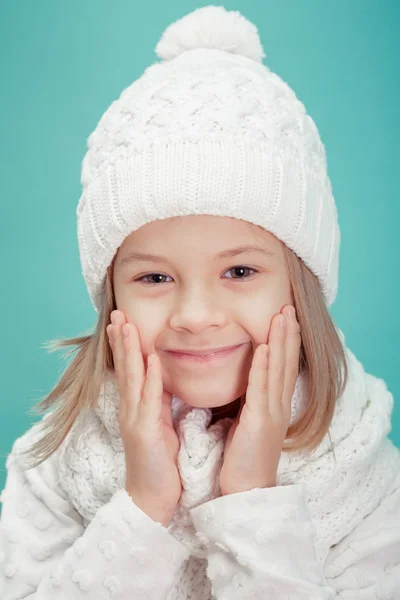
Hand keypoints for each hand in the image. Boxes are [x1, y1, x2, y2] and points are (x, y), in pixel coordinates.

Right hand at [107, 310, 180, 526]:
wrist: (153, 498)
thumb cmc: (159, 462)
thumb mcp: (160, 425)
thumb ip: (159, 402)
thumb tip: (164, 379)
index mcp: (136, 407)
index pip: (129, 369)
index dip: (126, 345)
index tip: (124, 321)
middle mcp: (130, 409)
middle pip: (125, 367)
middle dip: (121, 339)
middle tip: (116, 313)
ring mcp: (134, 419)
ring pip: (132, 378)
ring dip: (130, 350)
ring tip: (127, 325)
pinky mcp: (145, 432)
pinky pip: (149, 400)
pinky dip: (150, 379)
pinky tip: (152, 360)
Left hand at [219, 305, 300, 495]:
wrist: (246, 492)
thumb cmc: (244, 459)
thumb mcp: (249, 424)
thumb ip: (251, 402)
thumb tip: (245, 383)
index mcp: (275, 406)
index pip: (283, 367)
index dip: (287, 342)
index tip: (286, 319)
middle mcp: (278, 406)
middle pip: (285, 363)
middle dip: (287, 334)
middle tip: (288, 307)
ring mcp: (271, 414)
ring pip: (277, 370)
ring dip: (279, 341)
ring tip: (281, 317)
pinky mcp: (259, 424)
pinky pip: (260, 390)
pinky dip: (262, 367)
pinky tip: (263, 348)